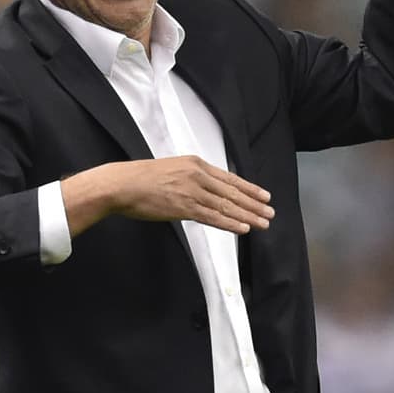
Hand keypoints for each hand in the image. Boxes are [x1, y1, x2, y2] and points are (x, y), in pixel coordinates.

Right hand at [62, 156, 273, 235]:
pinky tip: (243, 228)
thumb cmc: (142, 179)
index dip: (249, 188)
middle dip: (254, 204)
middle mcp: (198, 175)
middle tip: (270, 212)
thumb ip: (191, 178)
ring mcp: (192, 191)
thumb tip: (205, 189)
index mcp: (196, 164)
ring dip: (247, 216)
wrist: (123, 184)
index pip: (229, 178)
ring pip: (226, 206)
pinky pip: (212, 217)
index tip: (264, 196)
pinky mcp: (184, 207)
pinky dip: (230, 223)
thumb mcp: (172, 169)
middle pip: (232, 192)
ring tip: (263, 223)